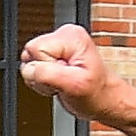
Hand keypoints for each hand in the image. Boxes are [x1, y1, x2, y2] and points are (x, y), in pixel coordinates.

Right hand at [16, 22, 135, 130]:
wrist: (105, 100)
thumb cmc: (97, 94)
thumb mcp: (73, 86)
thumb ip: (47, 75)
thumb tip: (30, 69)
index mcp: (71, 36)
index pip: (35, 49)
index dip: (44, 69)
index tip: (62, 78)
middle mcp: (65, 34)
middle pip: (30, 53)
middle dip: (43, 74)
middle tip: (63, 82)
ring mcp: (59, 43)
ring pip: (30, 61)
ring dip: (43, 78)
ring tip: (63, 82)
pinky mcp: (55, 53)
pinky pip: (34, 66)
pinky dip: (44, 79)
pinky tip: (60, 81)